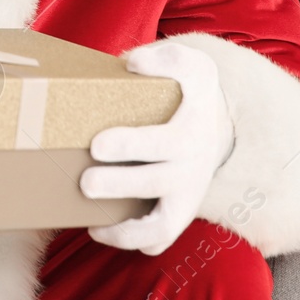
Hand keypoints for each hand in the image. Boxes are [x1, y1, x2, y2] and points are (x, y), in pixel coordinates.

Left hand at [80, 39, 234, 255]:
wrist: (214, 124)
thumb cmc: (189, 91)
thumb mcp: (189, 64)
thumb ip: (165, 57)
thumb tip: (133, 63)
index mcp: (190, 129)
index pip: (163, 142)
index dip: (131, 145)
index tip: (97, 144)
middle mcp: (191, 167)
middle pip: (156, 183)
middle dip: (119, 185)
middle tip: (85, 182)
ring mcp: (185, 195)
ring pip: (162, 226)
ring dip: (126, 230)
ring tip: (92, 222)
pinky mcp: (178, 213)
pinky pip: (159, 239)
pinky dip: (132, 242)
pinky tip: (98, 229)